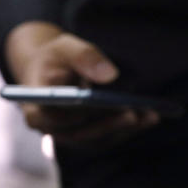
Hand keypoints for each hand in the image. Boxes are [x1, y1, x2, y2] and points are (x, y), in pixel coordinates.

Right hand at [5, 22, 158, 143]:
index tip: (95, 105)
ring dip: (124, 129)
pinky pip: (110, 138)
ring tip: (148, 116)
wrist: (53, 70)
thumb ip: (84, 57)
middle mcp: (52, 129)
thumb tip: (110, 75)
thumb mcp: (65, 47)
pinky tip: (150, 118)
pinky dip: (130, 129)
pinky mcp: (88, 139)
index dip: (76, 114)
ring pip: (98, 139)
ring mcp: (70, 137)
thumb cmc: (57, 58)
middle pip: (81, 132)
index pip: (55, 117)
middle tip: (132, 113)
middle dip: (108, 123)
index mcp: (37, 108)